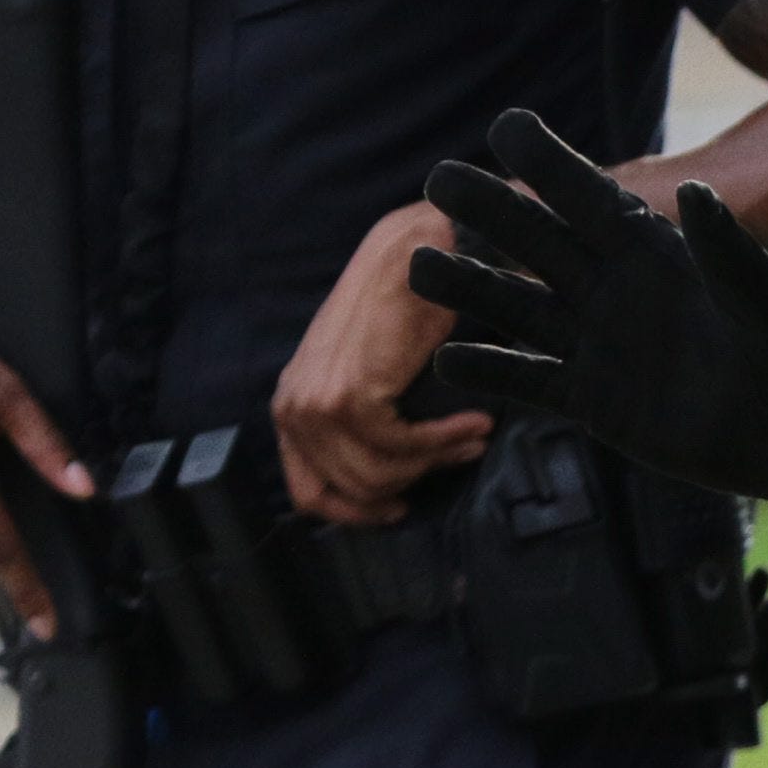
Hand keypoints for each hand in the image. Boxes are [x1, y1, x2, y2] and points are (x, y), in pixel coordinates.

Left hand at [275, 202, 494, 525]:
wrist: (419, 256)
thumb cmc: (402, 307)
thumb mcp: (366, 372)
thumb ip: (364, 422)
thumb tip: (398, 479)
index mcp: (292, 405)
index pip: (308, 492)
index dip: (357, 512)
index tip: (400, 506)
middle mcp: (293, 408)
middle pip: (349, 490)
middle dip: (410, 483)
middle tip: (457, 458)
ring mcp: (317, 404)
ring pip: (377, 475)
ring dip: (434, 461)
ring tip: (473, 437)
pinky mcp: (351, 397)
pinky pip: (401, 449)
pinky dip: (444, 442)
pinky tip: (475, 424)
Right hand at [411, 107, 767, 514]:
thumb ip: (730, 253)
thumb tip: (696, 191)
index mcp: (656, 255)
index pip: (592, 199)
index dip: (551, 163)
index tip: (506, 125)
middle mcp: (617, 293)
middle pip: (539, 244)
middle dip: (492, 212)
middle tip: (438, 179)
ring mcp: (600, 347)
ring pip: (520, 309)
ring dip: (471, 289)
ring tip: (417, 267)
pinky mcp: (594, 403)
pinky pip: (530, 383)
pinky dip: (490, 374)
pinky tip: (445, 361)